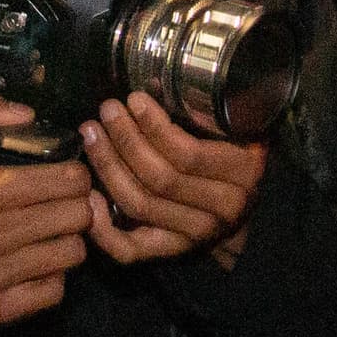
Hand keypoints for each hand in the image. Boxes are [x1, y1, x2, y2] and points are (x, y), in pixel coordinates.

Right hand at [0, 88, 91, 327]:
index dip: (75, 174)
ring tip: (52, 231)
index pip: (68, 182)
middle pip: (76, 218)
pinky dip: (51, 276)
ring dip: (67, 240)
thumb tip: (26, 114)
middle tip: (64, 202)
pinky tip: (36, 261)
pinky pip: (52, 293)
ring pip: (71, 255)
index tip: (66, 174)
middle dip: (77, 205)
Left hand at [79, 92, 265, 263]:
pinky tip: (89, 196)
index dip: (155, 127)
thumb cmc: (234, 153)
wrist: (248, 208)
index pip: (189, 154)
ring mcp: (195, 235)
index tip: (133, 99)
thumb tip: (152, 84)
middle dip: (125, 140)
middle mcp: (221, 209)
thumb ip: (205, 115)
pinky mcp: (171, 252)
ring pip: (140, 204)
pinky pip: (130, 249)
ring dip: (109, 167)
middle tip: (105, 112)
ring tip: (92, 135)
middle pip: (160, 178)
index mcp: (242, 173)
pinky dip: (104, 229)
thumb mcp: (236, 130)